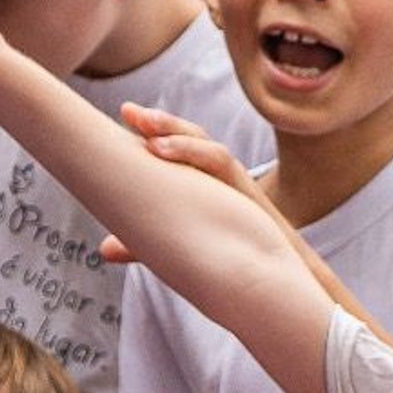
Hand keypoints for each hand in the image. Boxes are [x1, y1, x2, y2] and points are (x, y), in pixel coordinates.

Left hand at [96, 105, 260, 263]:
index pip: (181, 145)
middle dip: (164, 123)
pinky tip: (181, 166)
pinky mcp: (253, 202)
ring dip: (182, 140)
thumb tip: (104, 247)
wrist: (288, 280)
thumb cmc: (237, 262)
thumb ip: (145, 246)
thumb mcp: (184, 247)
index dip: (154, 127)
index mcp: (208, 184)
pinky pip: (227, 170)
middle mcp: (225, 180)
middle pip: (196, 139)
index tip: (125, 112)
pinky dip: (202, 160)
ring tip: (151, 140)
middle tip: (129, 111)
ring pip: (213, 151)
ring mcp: (240, 189)